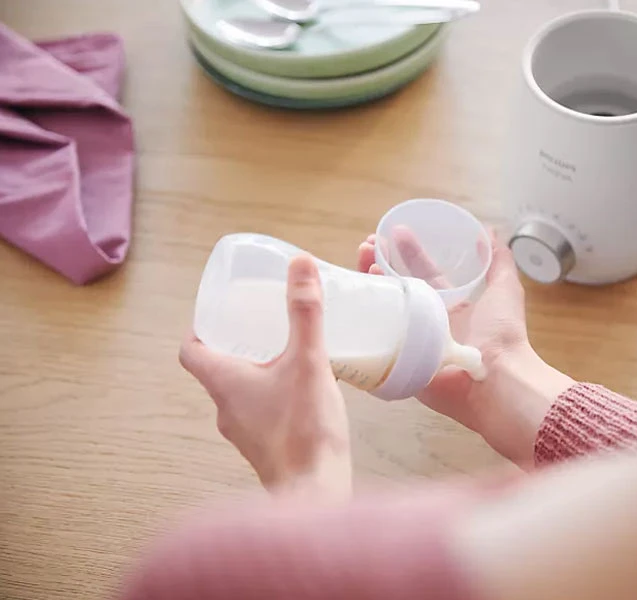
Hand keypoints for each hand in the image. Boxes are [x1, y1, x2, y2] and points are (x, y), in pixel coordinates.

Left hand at [180, 255, 351, 497]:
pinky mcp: (265, 449)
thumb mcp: (308, 361)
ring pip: (240, 394)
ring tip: (288, 356)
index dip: (199, 329)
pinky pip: (260, 415)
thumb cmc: (304, 429)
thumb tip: (300, 264)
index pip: (191, 351)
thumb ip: (305, 313)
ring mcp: (244, 434)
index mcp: (223, 383)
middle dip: (236, 345)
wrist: (316, 492)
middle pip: (216, 370)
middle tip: (262, 326)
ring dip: (256, 373)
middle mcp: (225, 410)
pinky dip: (273, 398)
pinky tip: (304, 393)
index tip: (220, 312)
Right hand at [357, 228, 573, 465]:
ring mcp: (412, 341)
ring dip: (370, 282)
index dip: (407, 253)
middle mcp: (429, 322)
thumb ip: (499, 261)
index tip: (391, 232)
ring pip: (384, 308)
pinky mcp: (400, 361)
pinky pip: (377, 339)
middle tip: (367, 244)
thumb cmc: (502, 335)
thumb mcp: (505, 289)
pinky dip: (365, 319)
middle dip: (381, 263)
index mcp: (452, 307)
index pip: (423, 272)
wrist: (495, 381)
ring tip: (362, 259)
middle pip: (398, 287)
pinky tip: (358, 296)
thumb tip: (489, 231)